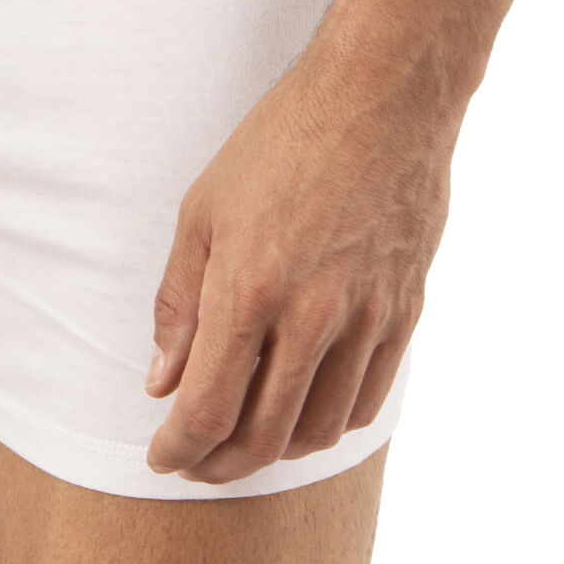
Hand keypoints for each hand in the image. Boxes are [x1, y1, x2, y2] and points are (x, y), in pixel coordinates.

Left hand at [144, 33, 457, 483]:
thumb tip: (161, 381)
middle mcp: (311, 315)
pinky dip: (330, 423)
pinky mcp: (403, 312)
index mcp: (250, 288)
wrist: (379, 98)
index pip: (208, 408)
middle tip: (193, 464)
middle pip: (262, 436)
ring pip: (319, 429)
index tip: (160, 456)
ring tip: (242, 439)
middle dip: (218, 465)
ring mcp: (365, 318)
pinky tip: (303, 412)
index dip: (178, 448)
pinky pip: (368, 400)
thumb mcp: (202, 211)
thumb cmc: (280, 142)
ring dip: (274, 451)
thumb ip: (179, 303)